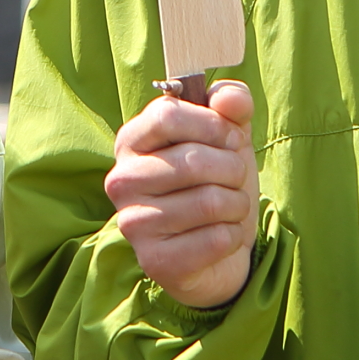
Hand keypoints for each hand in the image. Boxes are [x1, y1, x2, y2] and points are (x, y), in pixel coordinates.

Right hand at [105, 81, 258, 308]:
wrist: (220, 248)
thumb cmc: (216, 182)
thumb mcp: (227, 135)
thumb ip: (231, 104)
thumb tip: (230, 99)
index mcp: (131, 141)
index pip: (166, 116)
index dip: (212, 125)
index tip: (231, 139)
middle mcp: (121, 180)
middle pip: (192, 161)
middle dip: (232, 169)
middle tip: (235, 179)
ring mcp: (133, 223)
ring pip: (210, 202)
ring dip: (237, 204)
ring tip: (230, 208)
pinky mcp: (155, 260)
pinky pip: (216, 239)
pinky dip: (233, 236)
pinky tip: (221, 236)